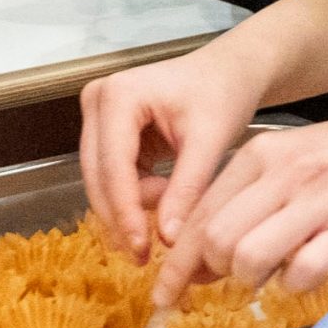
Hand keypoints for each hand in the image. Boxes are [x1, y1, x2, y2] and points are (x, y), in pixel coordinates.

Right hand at [79, 39, 272, 263]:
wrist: (229, 72)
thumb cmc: (223, 93)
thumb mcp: (210, 141)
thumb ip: (187, 189)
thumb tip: (167, 239)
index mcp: (119, 96)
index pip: (113, 166)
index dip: (125, 212)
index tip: (140, 249)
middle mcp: (98, 101)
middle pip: (99, 175)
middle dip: (123, 215)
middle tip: (145, 254)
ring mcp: (98, 115)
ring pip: (102, 180)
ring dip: (131, 205)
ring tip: (171, 207)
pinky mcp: (106, 131)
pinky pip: (112, 176)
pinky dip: (135, 195)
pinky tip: (165, 196)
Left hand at [150, 90, 327, 310]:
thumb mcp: (291, 160)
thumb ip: (246, 199)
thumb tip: (199, 253)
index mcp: (261, 155)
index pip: (197, 211)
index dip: (175, 259)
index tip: (164, 289)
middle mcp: (284, 176)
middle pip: (213, 237)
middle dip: (202, 274)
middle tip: (210, 289)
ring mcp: (319, 202)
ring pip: (248, 256)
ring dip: (247, 279)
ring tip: (262, 278)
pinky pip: (303, 271)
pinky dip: (294, 285)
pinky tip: (303, 276)